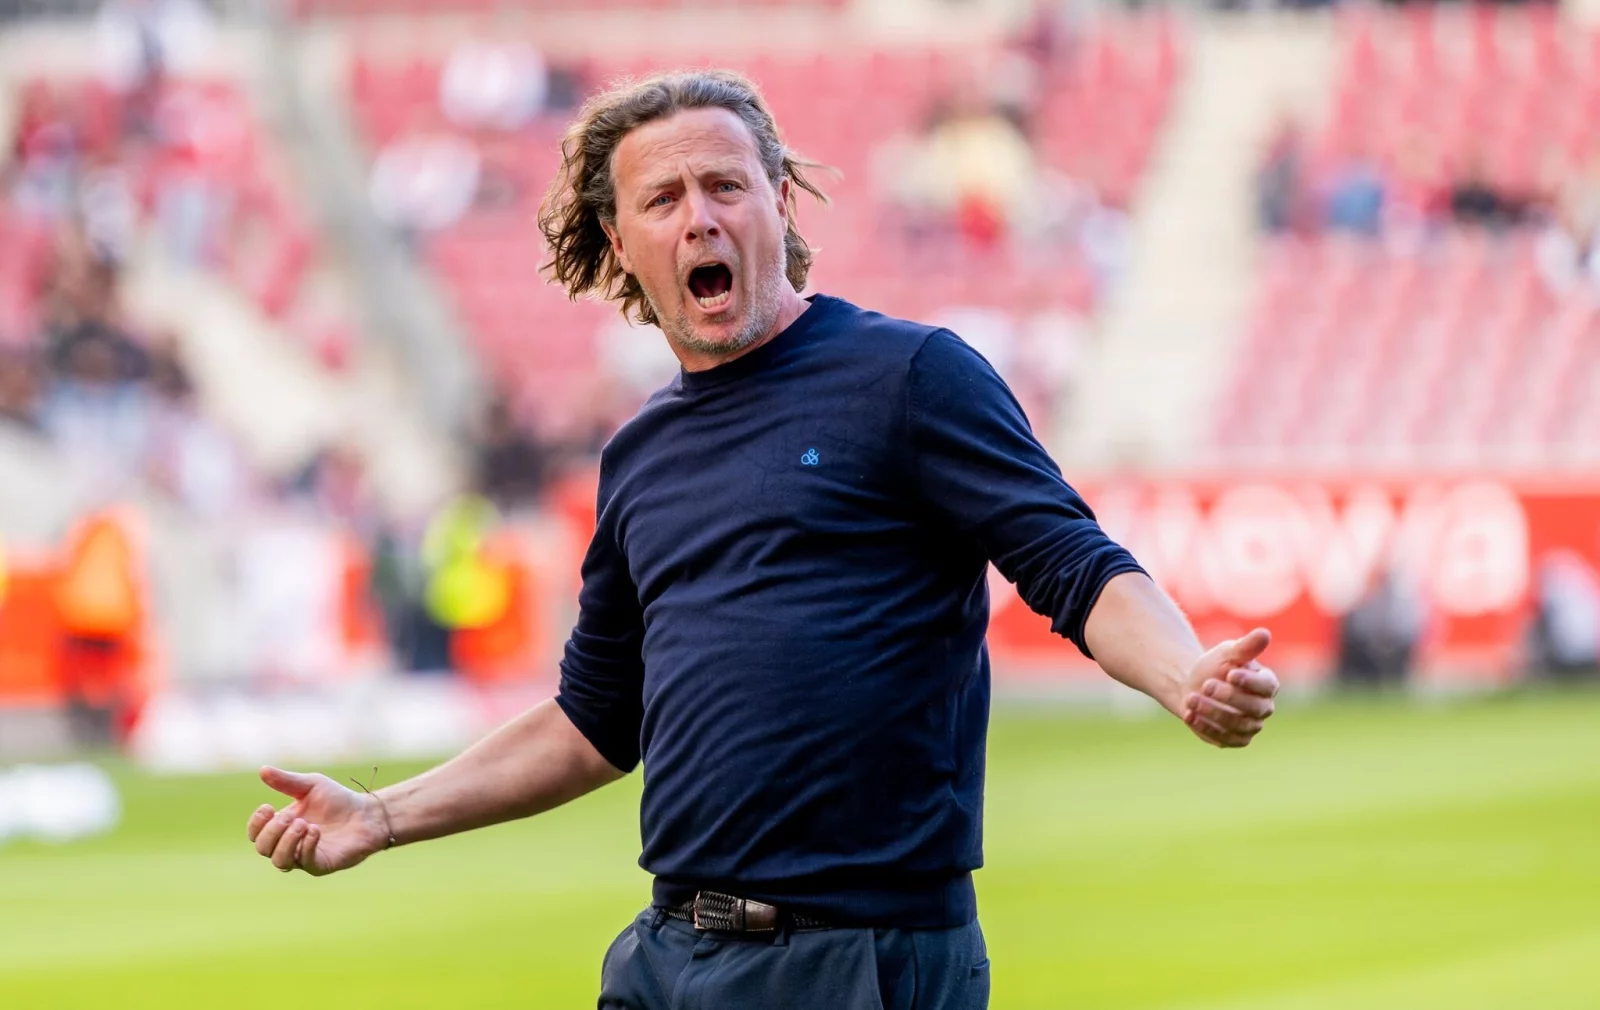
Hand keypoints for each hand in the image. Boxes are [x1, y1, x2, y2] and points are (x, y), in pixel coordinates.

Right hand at [246, 766, 390, 875]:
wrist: (367, 812)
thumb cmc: (338, 800)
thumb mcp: (311, 785)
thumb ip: (287, 781)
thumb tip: (262, 770)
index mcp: (282, 826)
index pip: (255, 834)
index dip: (255, 823)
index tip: (268, 807)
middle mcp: (289, 844)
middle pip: (263, 848)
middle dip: (272, 832)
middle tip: (290, 817)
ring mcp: (304, 856)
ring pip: (280, 862)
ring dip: (286, 842)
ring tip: (302, 824)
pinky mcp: (321, 864)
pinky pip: (305, 863)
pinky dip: (306, 847)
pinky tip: (315, 831)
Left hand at [1181, 628, 1278, 748]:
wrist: (1193, 684)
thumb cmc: (1215, 666)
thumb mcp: (1228, 652)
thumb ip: (1246, 646)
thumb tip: (1265, 634)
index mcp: (1267, 684)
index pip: (1267, 686)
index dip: (1250, 682)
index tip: (1229, 673)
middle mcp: (1263, 707)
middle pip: (1254, 708)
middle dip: (1228, 697)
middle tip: (1205, 685)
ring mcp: (1250, 726)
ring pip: (1237, 725)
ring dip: (1212, 712)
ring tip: (1190, 698)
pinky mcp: (1234, 739)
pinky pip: (1224, 739)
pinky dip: (1205, 728)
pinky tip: (1189, 714)